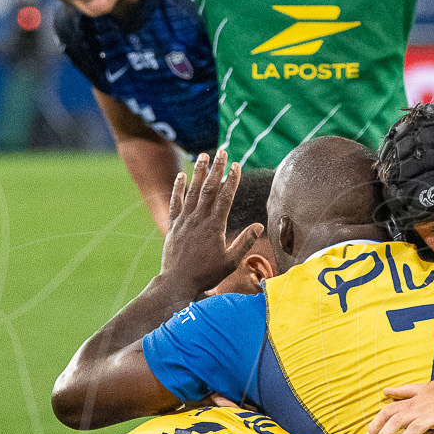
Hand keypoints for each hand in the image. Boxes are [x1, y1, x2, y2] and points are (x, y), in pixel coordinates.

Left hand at [161, 153, 262, 294]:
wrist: (177, 282)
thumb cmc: (206, 275)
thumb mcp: (230, 262)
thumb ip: (244, 242)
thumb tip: (259, 225)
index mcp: (214, 227)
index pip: (225, 197)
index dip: (232, 179)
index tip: (236, 164)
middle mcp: (199, 219)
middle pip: (209, 188)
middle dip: (216, 168)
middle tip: (222, 151)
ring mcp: (184, 221)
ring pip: (192, 191)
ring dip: (199, 172)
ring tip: (203, 156)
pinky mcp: (174, 225)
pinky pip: (176, 202)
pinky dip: (178, 188)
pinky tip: (181, 175)